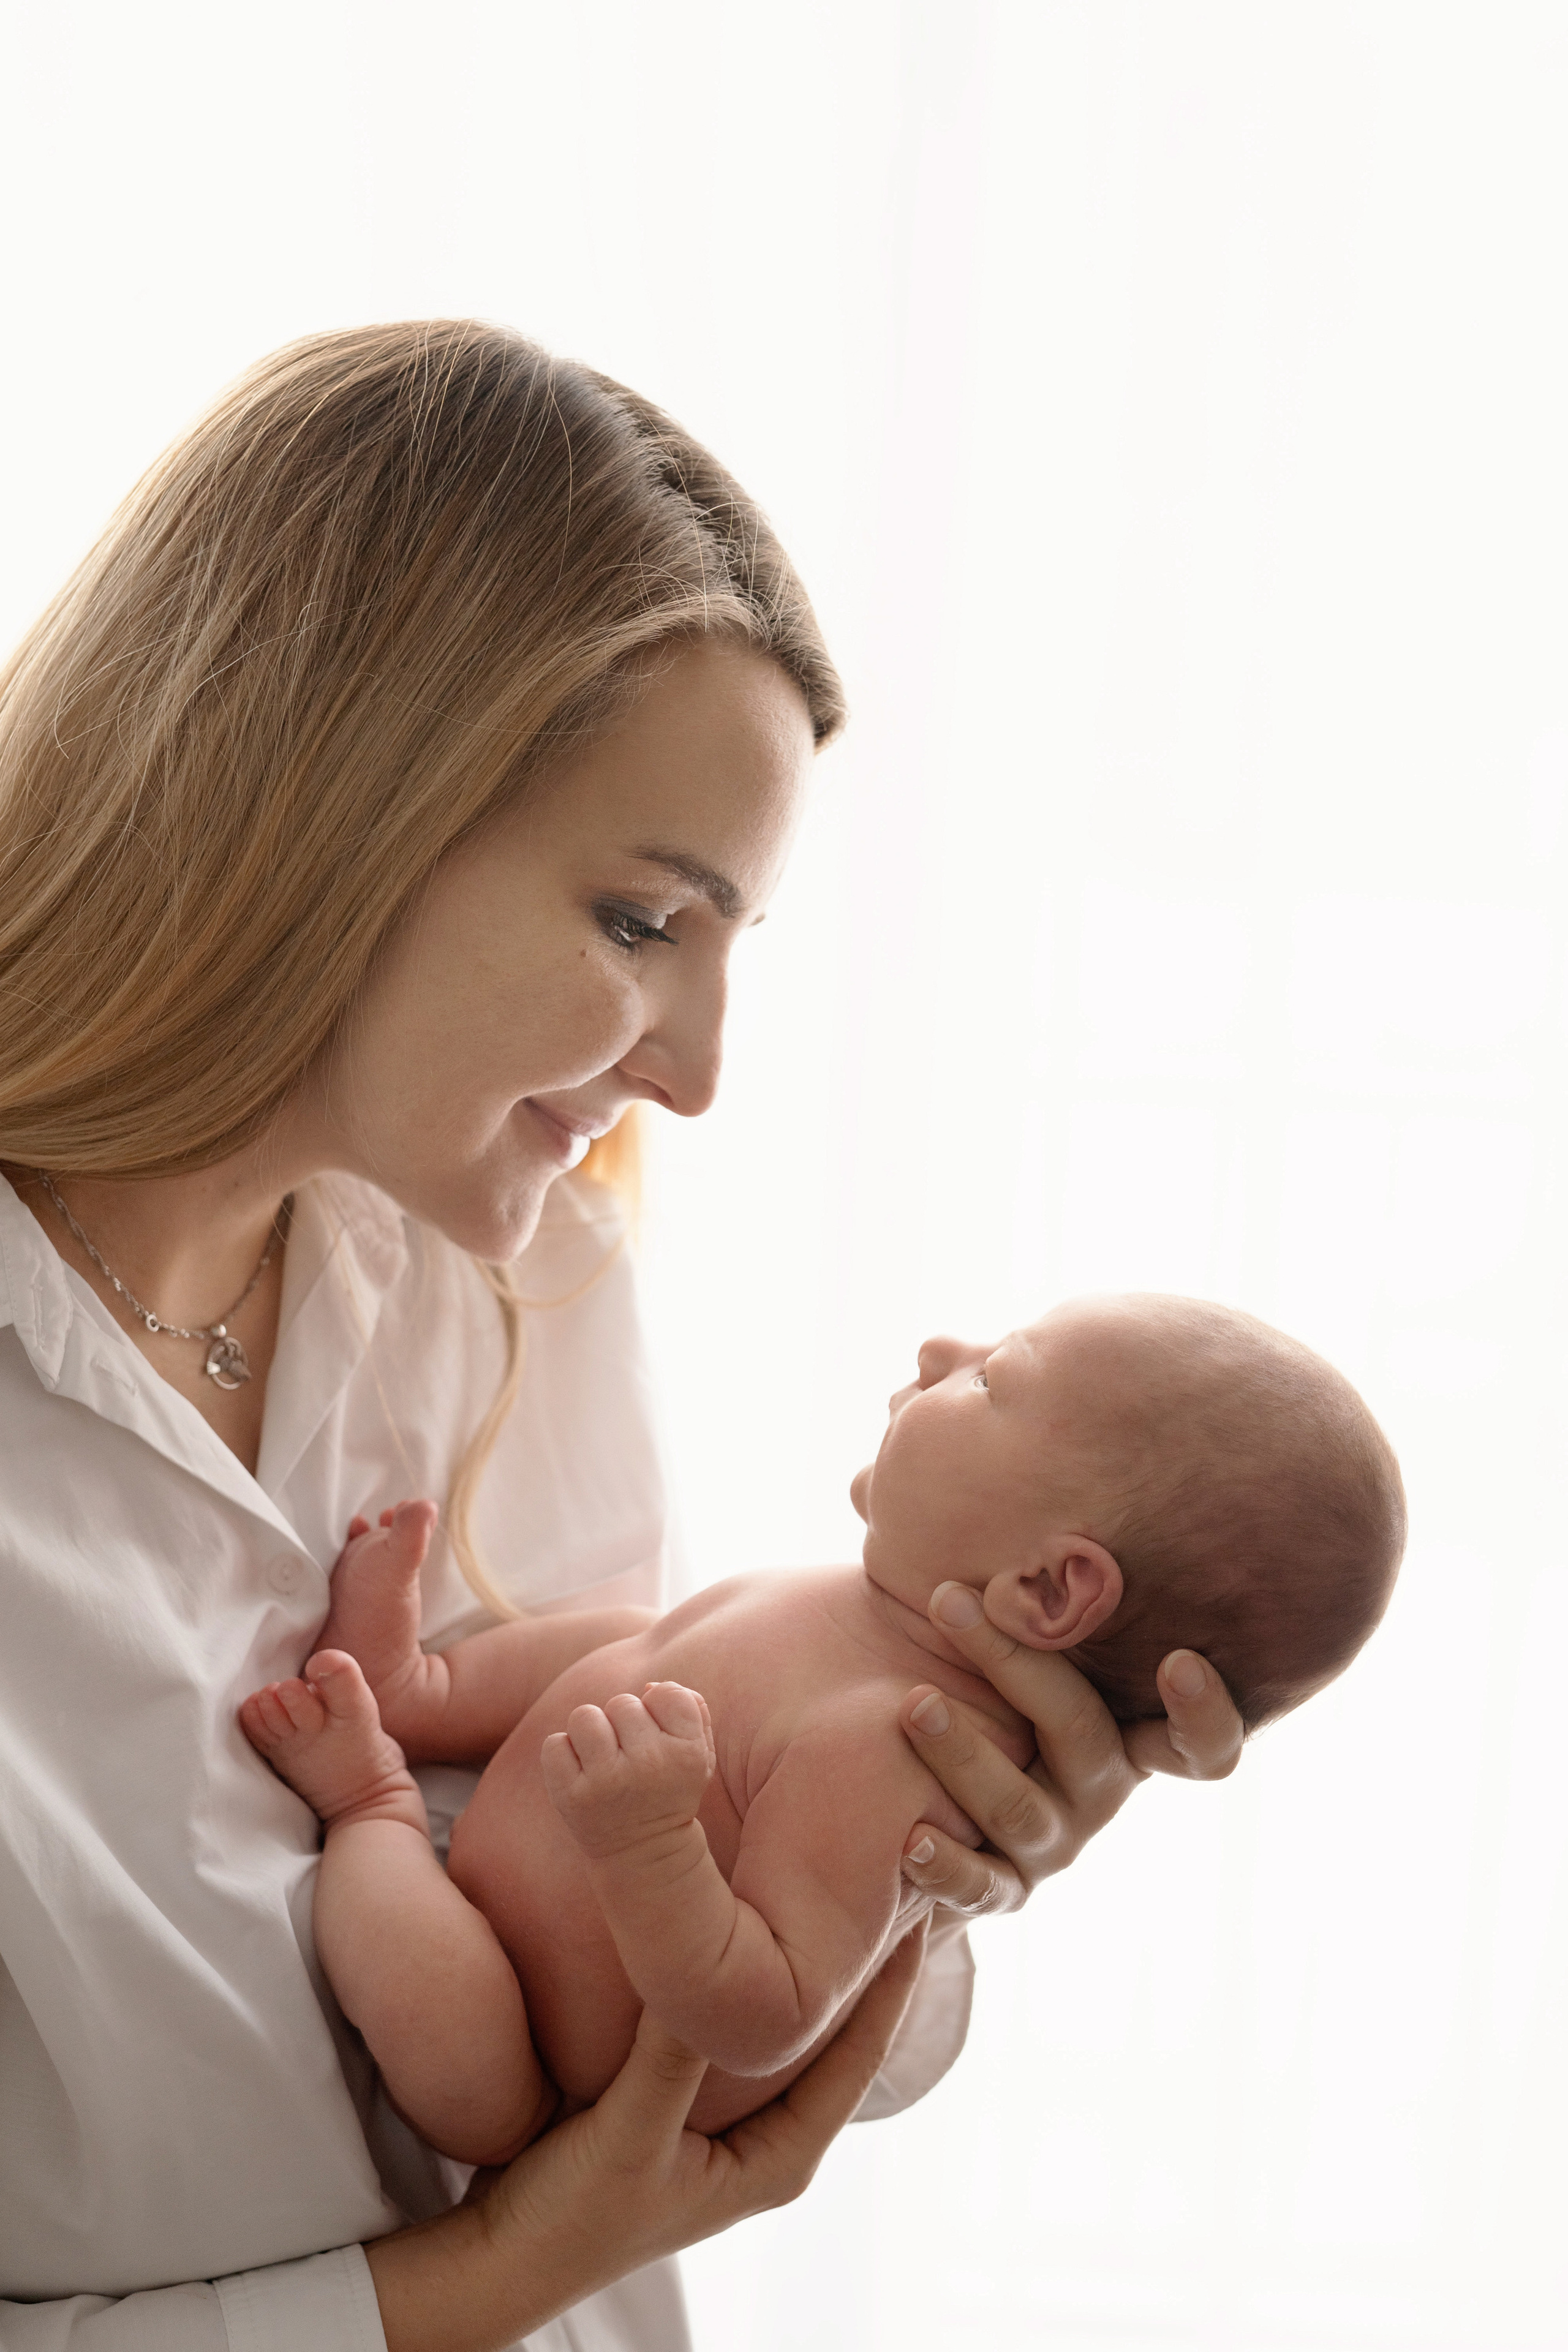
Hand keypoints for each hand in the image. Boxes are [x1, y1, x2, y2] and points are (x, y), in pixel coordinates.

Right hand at [365, 1919, 927, 2351]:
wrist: (496, 2260)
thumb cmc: (572, 2219)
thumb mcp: (630, 2132)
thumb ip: (668, 2053)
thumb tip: (705, 1962)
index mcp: (781, 2157)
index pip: (863, 2055)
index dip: (895, 1980)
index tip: (920, 1903)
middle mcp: (763, 2138)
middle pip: (829, 2036)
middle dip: (850, 1961)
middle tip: (876, 1877)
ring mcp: (718, 2121)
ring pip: (774, 2028)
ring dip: (789, 1966)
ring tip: (810, 1881)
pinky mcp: (673, 2101)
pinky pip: (721, 2025)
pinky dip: (732, 1981)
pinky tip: (726, 1924)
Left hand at [541, 1683, 714, 1859]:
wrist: (644, 1853)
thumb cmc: (671, 1790)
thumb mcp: (700, 1753)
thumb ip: (691, 1707)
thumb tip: (648, 1687)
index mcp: (687, 1753)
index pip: (668, 1694)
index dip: (659, 1709)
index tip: (660, 1737)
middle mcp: (650, 1765)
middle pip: (623, 1703)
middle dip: (623, 1723)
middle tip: (630, 1756)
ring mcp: (607, 1781)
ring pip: (585, 1716)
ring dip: (591, 1732)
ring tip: (603, 1758)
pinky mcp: (570, 1795)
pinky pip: (555, 1744)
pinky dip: (563, 1754)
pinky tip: (581, 1774)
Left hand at [897, 1581, 1243, 1918]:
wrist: (941, 1778)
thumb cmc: (992, 1671)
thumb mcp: (1022, 1626)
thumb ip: (1013, 1567)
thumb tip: (920, 1452)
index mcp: (1129, 1726)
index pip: (1201, 1742)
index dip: (1204, 1711)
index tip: (1180, 1657)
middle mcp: (1103, 1787)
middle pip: (1082, 1737)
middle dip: (1019, 1665)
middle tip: (953, 1601)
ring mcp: (1055, 1841)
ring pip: (1020, 1806)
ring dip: (964, 1752)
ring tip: (913, 1704)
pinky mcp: (1001, 1887)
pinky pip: (979, 1885)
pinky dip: (949, 1866)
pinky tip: (912, 1839)